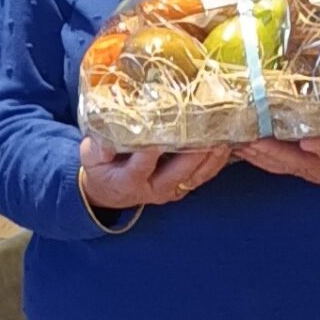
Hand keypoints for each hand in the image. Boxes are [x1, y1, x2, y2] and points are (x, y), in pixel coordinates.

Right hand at [78, 138, 230, 210]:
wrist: (111, 191)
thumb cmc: (102, 169)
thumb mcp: (91, 158)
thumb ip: (97, 146)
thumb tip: (107, 132)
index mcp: (130, 180)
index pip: (142, 165)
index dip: (152, 151)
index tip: (161, 134)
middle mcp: (154, 188)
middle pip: (179, 171)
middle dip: (194, 150)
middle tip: (207, 129)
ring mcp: (172, 190)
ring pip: (196, 175)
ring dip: (212, 156)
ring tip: (224, 135)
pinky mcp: (183, 187)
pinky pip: (204, 176)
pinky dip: (217, 162)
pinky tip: (228, 144)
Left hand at [237, 135, 319, 205]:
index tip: (311, 141)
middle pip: (292, 159)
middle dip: (271, 149)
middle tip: (250, 136)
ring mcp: (306, 166)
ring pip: (276, 161)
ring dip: (255, 151)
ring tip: (232, 137)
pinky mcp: (297, 164)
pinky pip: (271, 161)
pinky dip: (252, 153)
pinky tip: (233, 142)